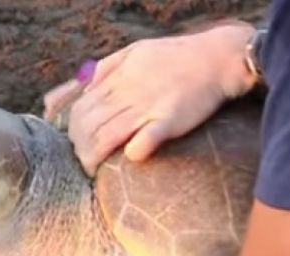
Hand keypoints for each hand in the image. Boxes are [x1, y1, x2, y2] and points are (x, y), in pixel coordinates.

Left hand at [45, 22, 257, 175]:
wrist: (217, 58)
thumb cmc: (174, 57)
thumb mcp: (132, 53)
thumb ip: (102, 70)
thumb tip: (76, 88)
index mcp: (117, 79)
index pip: (81, 108)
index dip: (72, 129)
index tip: (75, 144)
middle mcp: (128, 93)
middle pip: (88, 124)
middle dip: (79, 146)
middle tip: (81, 161)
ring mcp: (148, 107)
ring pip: (107, 135)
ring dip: (94, 156)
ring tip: (92, 169)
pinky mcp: (170, 119)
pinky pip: (145, 139)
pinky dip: (134, 151)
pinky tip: (129, 158)